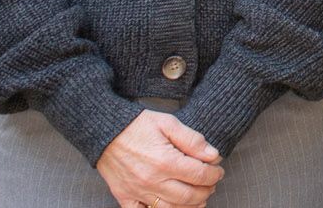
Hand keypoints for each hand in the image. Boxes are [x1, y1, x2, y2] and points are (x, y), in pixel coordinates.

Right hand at [95, 110, 222, 206]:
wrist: (104, 131)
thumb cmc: (138, 125)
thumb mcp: (168, 123)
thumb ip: (192, 140)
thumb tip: (213, 155)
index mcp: (166, 161)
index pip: (199, 175)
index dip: (214, 174)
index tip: (218, 171)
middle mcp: (152, 180)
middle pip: (188, 196)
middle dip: (206, 191)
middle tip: (211, 184)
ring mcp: (138, 192)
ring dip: (189, 206)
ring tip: (198, 198)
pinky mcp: (125, 197)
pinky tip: (170, 207)